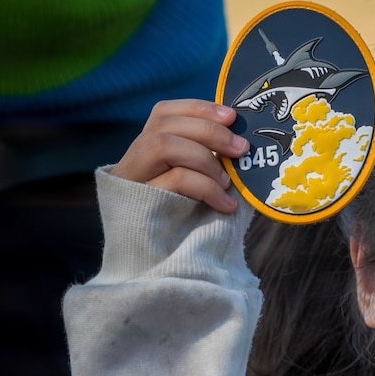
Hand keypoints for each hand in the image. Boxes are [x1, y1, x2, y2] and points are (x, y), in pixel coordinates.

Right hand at [114, 99, 245, 213]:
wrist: (157, 267)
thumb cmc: (183, 223)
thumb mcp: (195, 183)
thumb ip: (205, 159)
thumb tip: (241, 140)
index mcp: (147, 149)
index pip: (164, 112)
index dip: (198, 108)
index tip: (232, 116)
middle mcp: (134, 159)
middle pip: (165, 125)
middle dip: (209, 131)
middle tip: (241, 148)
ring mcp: (133, 179)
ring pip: (164, 146)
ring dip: (205, 159)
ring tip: (228, 182)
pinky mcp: (140, 202)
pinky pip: (175, 179)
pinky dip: (207, 188)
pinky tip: (226, 205)